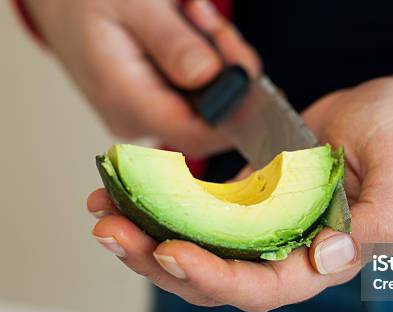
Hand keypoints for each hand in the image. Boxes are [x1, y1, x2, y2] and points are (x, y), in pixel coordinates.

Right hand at [25, 0, 259, 157]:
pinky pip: (196, 91)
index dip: (235, 114)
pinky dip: (204, 58)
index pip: (196, 135)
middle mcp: (137, 119)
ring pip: (207, 101)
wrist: (60, 2)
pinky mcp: (155, 102)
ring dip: (216, 58)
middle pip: (210, 117)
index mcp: (126, 102)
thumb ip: (171, 42)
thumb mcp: (132, 5)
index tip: (249, 72)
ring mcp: (146, 113)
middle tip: (213, 24)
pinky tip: (189, 25)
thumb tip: (210, 76)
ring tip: (193, 15)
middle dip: (227, 71)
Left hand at [88, 64, 392, 311]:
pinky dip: (167, 204)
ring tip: (106, 211)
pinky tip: (132, 189)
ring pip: (203, 248)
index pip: (267, 287)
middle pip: (219, 278)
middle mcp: (293, 250)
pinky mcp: (251, 199)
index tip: (171, 251)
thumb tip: (328, 259)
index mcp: (329, 256)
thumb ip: (379, 223)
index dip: (218, 278)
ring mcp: (268, 225)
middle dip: (162, 262)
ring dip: (150, 235)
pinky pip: (203, 212)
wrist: (390, 114)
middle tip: (112, 231)